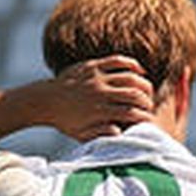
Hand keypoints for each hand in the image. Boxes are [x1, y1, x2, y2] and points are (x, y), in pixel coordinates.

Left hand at [41, 55, 156, 140]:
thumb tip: (120, 131)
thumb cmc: (65, 121)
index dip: (145, 117)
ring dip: (143, 85)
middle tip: (149, 107)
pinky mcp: (93, 65)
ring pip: (130, 76)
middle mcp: (99, 92)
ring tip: (146, 92)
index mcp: (98, 111)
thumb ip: (100, 135)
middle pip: (135, 94)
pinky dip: (132, 65)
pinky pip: (118, 60)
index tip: (150, 121)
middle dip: (147, 102)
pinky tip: (139, 72)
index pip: (131, 113)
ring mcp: (96, 76)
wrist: (45, 100)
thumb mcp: (81, 135)